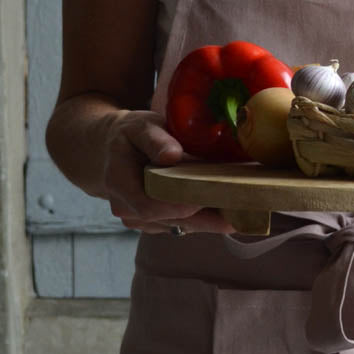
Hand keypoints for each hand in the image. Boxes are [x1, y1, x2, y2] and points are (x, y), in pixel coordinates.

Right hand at [101, 110, 232, 233]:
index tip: (213, 196)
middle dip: (209, 219)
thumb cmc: (129, 135)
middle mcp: (127, 208)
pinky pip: (181, 225)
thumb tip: (171, 155)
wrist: (110, 151)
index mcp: (120, 183)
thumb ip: (155, 140)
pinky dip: (203, 217)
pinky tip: (226, 208)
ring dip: (210, 221)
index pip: (151, 206)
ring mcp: (139, 220)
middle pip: (173, 221)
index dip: (182, 205)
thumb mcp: (139, 126)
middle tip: (244, 213)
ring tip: (244, 211)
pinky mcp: (153, 224)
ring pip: (181, 226)